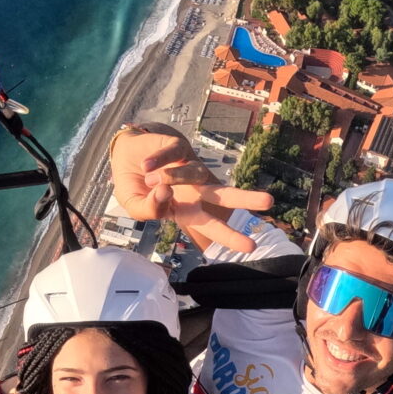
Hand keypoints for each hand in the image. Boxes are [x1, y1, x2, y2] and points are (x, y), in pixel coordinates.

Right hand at [109, 126, 271, 254]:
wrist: (123, 156)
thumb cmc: (134, 186)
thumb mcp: (134, 206)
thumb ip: (147, 209)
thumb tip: (164, 192)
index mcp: (187, 211)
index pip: (212, 226)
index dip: (231, 237)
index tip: (250, 246)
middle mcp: (195, 191)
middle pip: (224, 196)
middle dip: (246, 199)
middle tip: (269, 202)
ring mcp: (189, 168)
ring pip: (195, 173)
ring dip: (173, 176)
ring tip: (150, 178)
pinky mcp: (179, 147)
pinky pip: (171, 155)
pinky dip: (158, 161)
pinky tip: (146, 165)